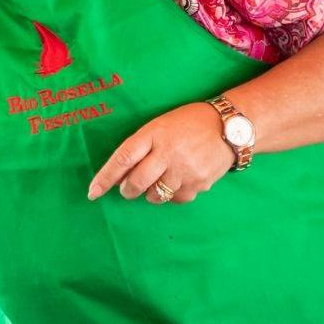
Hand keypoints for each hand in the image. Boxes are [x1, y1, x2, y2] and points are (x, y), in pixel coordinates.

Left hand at [87, 102, 234, 204]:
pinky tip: (179, 180)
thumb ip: (139, 148)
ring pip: (156, 196)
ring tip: (160, 179)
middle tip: (128, 189)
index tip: (92, 193)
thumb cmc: (188, 124)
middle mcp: (168, 153)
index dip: (105, 177)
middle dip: (128, 190)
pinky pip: (176, 199)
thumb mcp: (160, 126)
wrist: (230, 127)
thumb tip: (119, 177)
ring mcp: (185, 170)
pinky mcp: (199, 184)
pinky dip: (172, 195)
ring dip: (151, 193)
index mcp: (154, 134)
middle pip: (137, 183)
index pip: (123, 158)